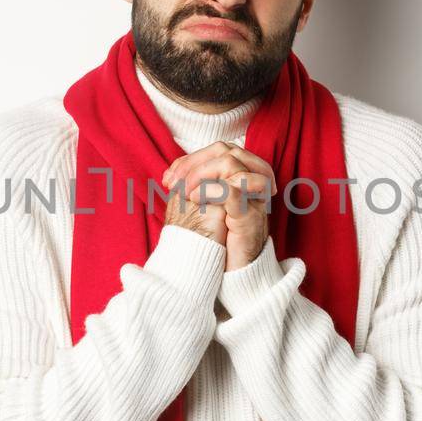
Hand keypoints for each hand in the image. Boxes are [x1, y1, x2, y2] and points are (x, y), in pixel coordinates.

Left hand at [163, 142, 274, 270]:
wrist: (236, 270)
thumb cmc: (220, 239)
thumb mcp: (205, 208)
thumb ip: (195, 188)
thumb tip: (170, 173)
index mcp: (241, 178)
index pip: (218, 150)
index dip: (190, 159)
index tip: (168, 177)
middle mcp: (251, 182)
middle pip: (227, 150)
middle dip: (194, 161)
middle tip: (173, 181)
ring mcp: (253, 197)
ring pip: (231, 163)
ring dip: (201, 172)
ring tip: (184, 191)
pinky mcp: (250, 215)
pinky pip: (232, 190)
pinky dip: (209, 190)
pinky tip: (193, 199)